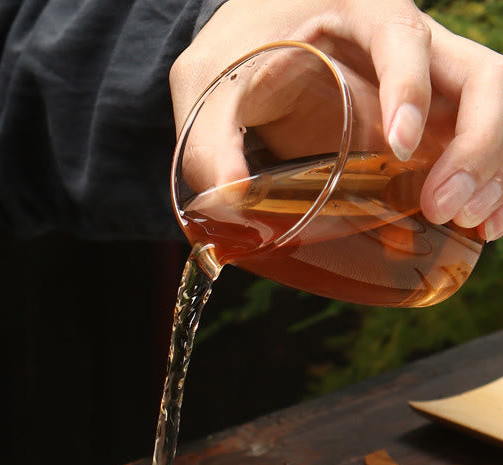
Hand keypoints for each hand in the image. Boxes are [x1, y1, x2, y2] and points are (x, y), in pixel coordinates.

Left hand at [170, 0, 502, 239]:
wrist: (248, 50)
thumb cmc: (233, 56)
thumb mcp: (208, 84)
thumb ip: (211, 137)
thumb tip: (227, 197)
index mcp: (356, 15)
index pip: (404, 40)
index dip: (412, 90)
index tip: (401, 145)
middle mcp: (407, 46)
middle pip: (480, 76)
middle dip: (477, 143)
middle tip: (444, 207)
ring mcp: (426, 85)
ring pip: (490, 110)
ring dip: (493, 168)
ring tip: (471, 225)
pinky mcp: (426, 123)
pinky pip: (473, 143)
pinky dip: (489, 182)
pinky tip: (482, 224)